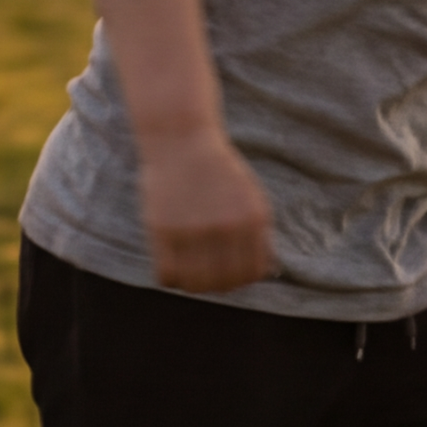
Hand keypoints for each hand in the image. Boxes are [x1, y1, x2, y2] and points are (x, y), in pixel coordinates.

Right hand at [140, 126, 278, 294]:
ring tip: (187, 273)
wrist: (182, 140)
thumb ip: (259, 234)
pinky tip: (171, 266)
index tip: (229, 274)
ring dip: (192, 285)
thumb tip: (263, 274)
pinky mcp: (163, 229)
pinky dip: (170, 278)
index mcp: (252, 219)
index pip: (251, 274)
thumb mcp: (251, 198)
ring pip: (195, 284)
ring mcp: (194, 229)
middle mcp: (226, 227)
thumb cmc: (218, 172)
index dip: (240, 280)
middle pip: (224, 283)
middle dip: (216, 286)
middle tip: (206, 276)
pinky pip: (167, 274)